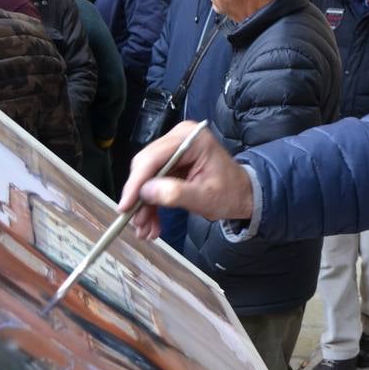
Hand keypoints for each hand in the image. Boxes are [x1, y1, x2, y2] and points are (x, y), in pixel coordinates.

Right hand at [117, 120, 254, 239]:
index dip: (137, 182)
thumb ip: (177, 193)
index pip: (154, 157)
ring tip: (145, 230)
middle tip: (136, 224)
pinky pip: (153, 183)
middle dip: (140, 198)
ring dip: (144, 206)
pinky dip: (151, 204)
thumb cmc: (231, 192)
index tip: (125, 206)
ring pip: (146, 178)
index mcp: (191, 139)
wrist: (243, 194)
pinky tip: (151, 224)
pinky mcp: (171, 163)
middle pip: (146, 167)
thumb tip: (146, 192)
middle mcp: (179, 138)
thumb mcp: (206, 197)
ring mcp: (174, 150)